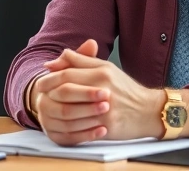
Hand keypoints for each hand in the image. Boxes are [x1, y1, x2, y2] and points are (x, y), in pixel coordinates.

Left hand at [32, 40, 161, 144]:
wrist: (149, 111)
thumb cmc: (125, 89)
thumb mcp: (106, 67)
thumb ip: (80, 61)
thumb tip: (55, 60)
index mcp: (102, 73)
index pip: (67, 74)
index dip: (50, 77)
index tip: (40, 80)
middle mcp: (103, 90)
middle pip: (66, 91)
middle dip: (49, 92)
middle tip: (40, 94)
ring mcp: (105, 110)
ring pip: (70, 110)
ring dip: (56, 109)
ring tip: (48, 107)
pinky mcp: (107, 127)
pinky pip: (82, 127)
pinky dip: (69, 124)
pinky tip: (62, 121)